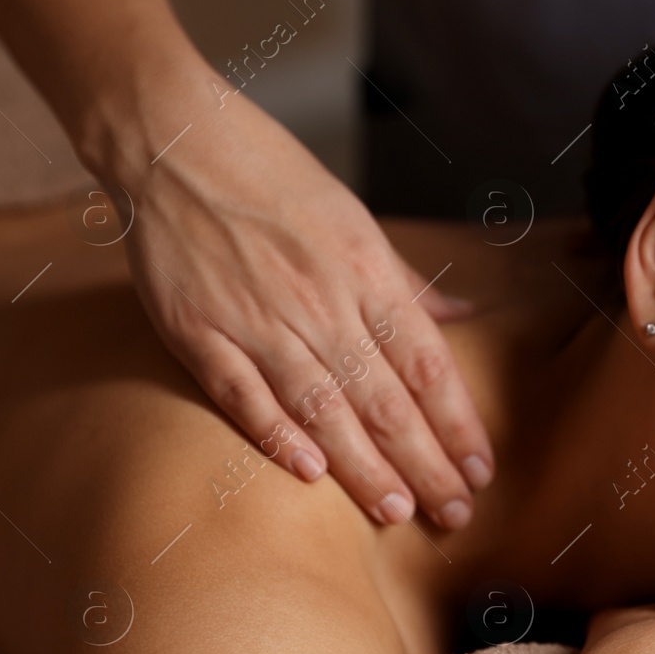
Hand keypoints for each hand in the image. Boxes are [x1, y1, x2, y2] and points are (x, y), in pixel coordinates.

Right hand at [115, 84, 493, 527]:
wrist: (173, 140)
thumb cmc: (272, 176)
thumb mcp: (355, 217)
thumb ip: (406, 281)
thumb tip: (461, 319)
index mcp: (365, 269)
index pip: (426, 362)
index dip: (457, 421)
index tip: (481, 468)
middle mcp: (319, 299)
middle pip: (385, 397)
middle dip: (425, 462)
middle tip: (454, 513)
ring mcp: (255, 317)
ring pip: (323, 407)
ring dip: (363, 466)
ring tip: (397, 512)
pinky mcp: (197, 330)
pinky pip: (243, 394)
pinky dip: (275, 435)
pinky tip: (309, 475)